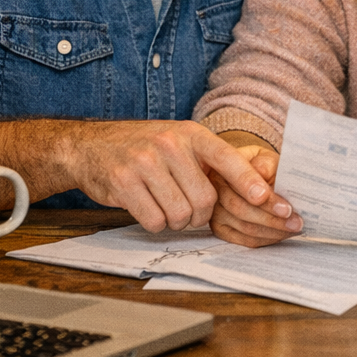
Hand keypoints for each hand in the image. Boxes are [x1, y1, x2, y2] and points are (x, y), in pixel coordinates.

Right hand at [60, 120, 287, 232]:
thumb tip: (253, 187)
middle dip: (199, 215)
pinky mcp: (124, 183)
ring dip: (176, 221)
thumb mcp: (179, 141)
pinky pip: (154, 221)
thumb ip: (209, 161)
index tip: (265, 199)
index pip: (228, 158)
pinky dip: (155, 223)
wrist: (91, 146)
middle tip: (188, 209)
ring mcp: (146, 162)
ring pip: (180, 214)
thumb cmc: (144, 148)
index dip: (248, 181)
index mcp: (191, 133)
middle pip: (204, 200)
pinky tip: (147, 207)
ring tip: (165, 205)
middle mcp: (171, 144)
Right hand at [209, 144, 303, 246]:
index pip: (242, 181)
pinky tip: (281, 234)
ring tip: (293, 228)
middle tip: (295, 220)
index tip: (286, 208)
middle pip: (241, 208)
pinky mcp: (220, 228)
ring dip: (272, 230)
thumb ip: (266, 163)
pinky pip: (243, 239)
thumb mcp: (266, 157)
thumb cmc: (262, 165)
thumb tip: (262, 173)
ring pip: (244, 227)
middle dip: (272, 218)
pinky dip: (265, 239)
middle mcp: (214, 188)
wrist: (253, 175)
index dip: (264, 197)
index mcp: (223, 164)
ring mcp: (214, 211)